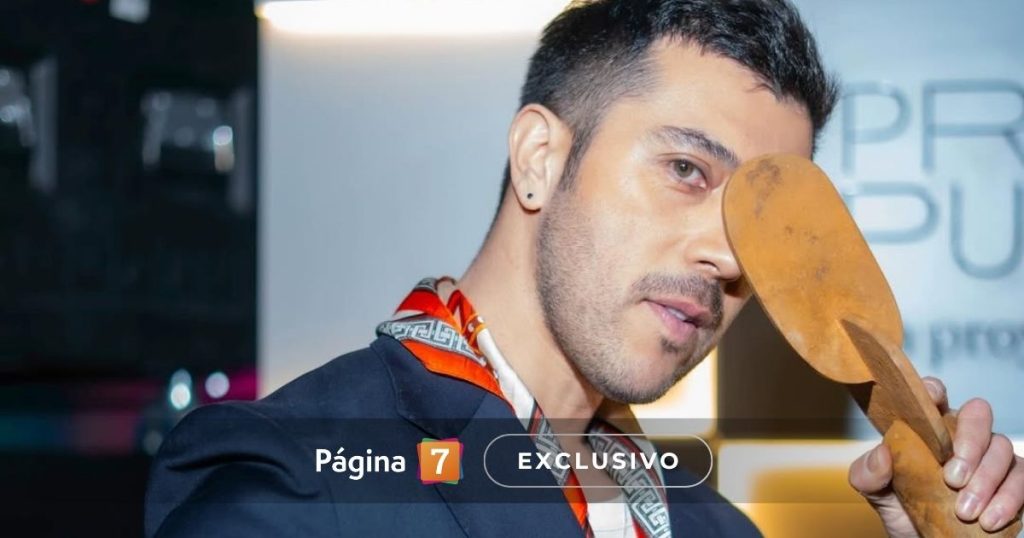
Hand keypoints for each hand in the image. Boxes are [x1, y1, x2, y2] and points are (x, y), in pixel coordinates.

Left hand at [848, 376, 1022, 536]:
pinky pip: (1021, 479)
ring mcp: (990, 457)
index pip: (934, 395)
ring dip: (986, 480)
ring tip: (965, 511)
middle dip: (969, 444)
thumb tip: (882, 454)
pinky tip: (989, 520)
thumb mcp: (875, 491)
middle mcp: (962, 435)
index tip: (933, 400)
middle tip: (953, 478)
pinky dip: (1009, 499)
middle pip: (977, 415)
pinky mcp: (1011, 481)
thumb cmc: (901, 507)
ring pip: (1002, 449)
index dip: (934, 390)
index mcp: (927, 427)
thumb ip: (867, 473)